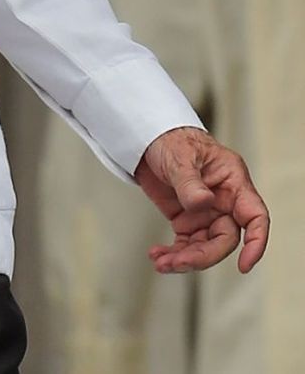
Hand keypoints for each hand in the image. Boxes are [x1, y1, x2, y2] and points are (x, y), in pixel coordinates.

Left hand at [134, 126, 268, 273]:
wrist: (147, 139)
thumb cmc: (173, 139)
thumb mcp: (180, 156)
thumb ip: (190, 181)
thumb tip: (202, 203)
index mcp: (233, 183)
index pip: (255, 217)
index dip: (256, 242)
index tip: (245, 264)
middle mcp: (223, 202)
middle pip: (225, 240)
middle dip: (203, 256)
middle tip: (178, 262)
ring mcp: (205, 214)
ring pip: (204, 247)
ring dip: (184, 259)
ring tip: (162, 263)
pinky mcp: (187, 220)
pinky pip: (186, 244)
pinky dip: (172, 254)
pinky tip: (158, 256)